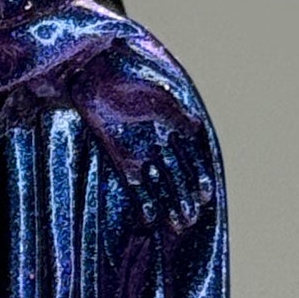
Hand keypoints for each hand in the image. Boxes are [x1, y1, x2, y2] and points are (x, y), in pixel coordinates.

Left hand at [70, 27, 218, 231]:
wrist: (92, 74)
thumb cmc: (126, 77)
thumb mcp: (155, 92)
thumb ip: (175, 112)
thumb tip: (197, 128)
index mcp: (175, 126)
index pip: (193, 157)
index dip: (199, 176)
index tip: (206, 194)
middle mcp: (162, 143)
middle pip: (178, 176)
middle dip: (185, 197)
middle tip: (190, 219)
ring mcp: (142, 153)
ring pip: (161, 185)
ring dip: (170, 204)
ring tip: (178, 223)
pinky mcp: (122, 160)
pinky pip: (136, 187)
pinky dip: (144, 202)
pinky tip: (150, 218)